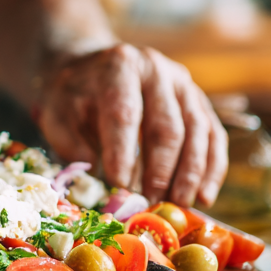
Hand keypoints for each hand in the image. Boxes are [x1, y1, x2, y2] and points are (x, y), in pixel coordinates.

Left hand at [35, 44, 228, 205]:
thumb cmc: (74, 97)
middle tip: (153, 203)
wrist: (94, 69)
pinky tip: (203, 196)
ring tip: (179, 204)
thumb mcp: (58, 114)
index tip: (119, 188)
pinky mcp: (198, 99)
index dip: (123, 153)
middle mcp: (156, 69)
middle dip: (161, 170)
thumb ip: (72, 145)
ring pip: (198, 131)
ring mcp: (182, 82)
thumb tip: (98, 183)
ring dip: (191, 173)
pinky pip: (213, 135)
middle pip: (167, 125)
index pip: (124, 114)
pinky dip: (212, 168)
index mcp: (118, 67)